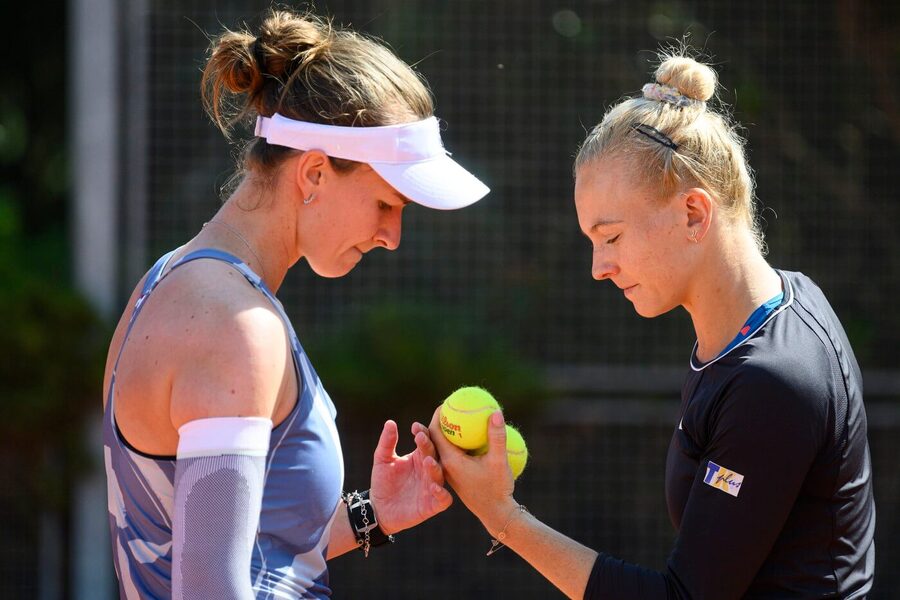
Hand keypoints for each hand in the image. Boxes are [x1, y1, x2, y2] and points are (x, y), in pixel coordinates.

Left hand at [369, 420, 452, 534]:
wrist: (378, 509)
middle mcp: (429, 470)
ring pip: (441, 475)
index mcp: (419, 457)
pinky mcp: (432, 505)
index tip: (415, 427)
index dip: (423, 433)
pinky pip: (444, 499)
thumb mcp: (382, 460)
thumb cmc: (383, 482)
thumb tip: (390, 422)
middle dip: (429, 447)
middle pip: (435, 455)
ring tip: (427, 461)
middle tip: (421, 439)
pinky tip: (434, 488)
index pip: (426, 441)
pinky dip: (442, 494)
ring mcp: (432, 487)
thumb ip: (387, 442)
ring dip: (435, 468)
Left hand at [428, 406, 517, 535]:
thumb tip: (495, 412)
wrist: (496, 514)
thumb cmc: (496, 489)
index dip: (438, 415)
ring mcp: (450, 472)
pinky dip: (456, 443)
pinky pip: (452, 454)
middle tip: (450, 405)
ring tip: (455, 417)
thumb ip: (496, 437)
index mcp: (449, 460)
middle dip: (440, 420)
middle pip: (436, 437)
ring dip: (446, 432)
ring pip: (443, 447)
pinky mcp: (457, 476)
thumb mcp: (498, 461)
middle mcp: (445, 465)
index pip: (435, 432)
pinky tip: (468, 436)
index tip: (447, 401)